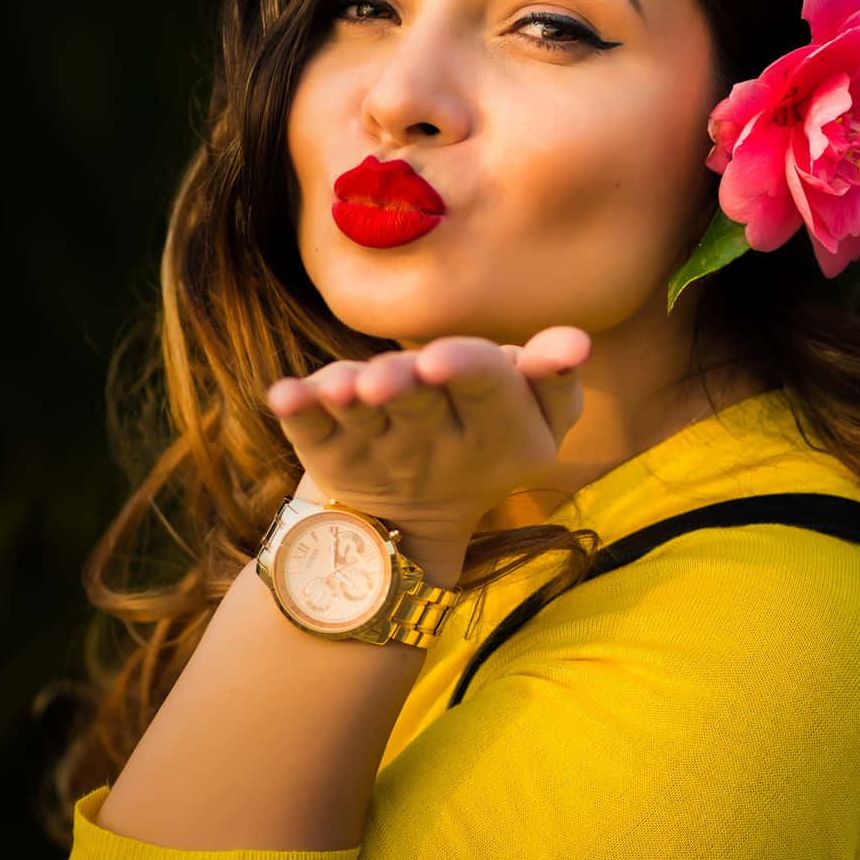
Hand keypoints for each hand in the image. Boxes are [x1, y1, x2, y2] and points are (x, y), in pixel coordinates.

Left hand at [264, 327, 590, 579]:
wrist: (412, 517)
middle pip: (420, 406)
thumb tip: (577, 341)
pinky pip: (309, 432)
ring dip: (349, 399)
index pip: (488, 390)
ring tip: (341, 388)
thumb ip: (554, 375)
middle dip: (405, 388)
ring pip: (363, 419)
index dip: (470, 371)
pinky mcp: (327, 451)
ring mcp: (376, 449)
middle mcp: (433, 443)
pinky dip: (298, 412)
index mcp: (497, 431)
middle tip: (389, 377)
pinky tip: (282, 396)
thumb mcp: (537, 416)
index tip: (444, 357)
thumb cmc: (488, 432)